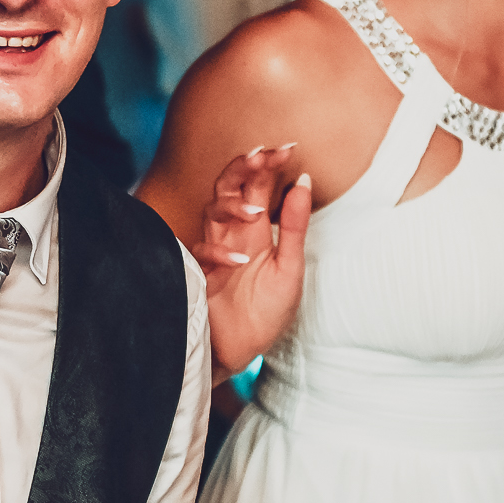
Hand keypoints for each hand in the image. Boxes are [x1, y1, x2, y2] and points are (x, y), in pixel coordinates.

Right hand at [193, 145, 310, 373]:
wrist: (240, 354)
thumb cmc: (264, 313)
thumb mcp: (289, 267)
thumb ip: (295, 226)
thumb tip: (304, 179)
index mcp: (254, 230)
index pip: (257, 185)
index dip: (268, 164)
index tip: (287, 148)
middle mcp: (231, 235)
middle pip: (228, 187)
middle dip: (243, 168)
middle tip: (262, 154)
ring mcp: (213, 253)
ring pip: (211, 212)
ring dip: (232, 206)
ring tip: (256, 211)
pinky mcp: (198, 277)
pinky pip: (201, 256)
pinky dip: (219, 256)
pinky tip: (238, 260)